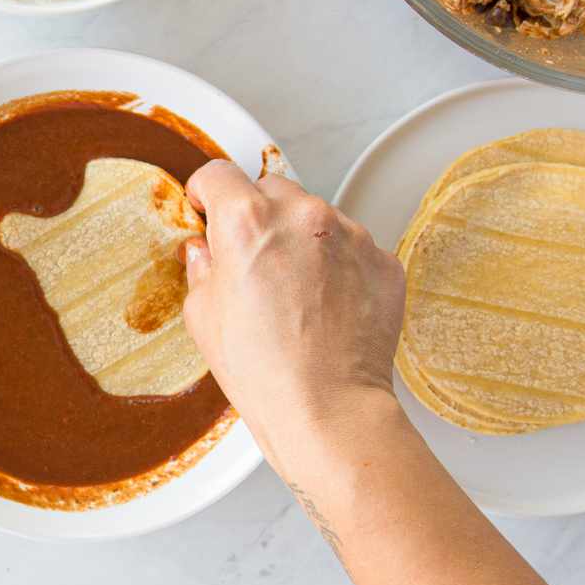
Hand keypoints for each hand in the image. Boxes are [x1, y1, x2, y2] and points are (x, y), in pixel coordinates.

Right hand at [180, 160, 405, 471]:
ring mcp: (350, 235)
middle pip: (271, 190)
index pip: (219, 174)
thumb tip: (205, 252)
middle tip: (251, 261)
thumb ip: (201, 268)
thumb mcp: (203, 316)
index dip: (206, 194)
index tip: (207, 210)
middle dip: (256, 216)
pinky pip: (352, 247)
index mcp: (247, 221)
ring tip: (293, 293)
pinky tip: (324, 306)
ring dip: (300, 240)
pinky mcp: (383, 260)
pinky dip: (337, 265)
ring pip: (315, 217)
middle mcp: (303, 216)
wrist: (327, 409)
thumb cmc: (263, 370)